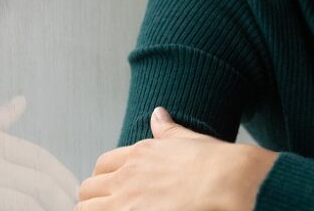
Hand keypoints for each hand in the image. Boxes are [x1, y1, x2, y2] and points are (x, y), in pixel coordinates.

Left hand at [78, 107, 278, 210]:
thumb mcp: (187, 139)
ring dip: (94, 210)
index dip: (105, 177)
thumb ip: (167, 130)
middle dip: (95, 197)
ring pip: (86, 208)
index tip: (113, 186)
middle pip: (89, 188)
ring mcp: (126, 202)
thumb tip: (158, 113)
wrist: (227, 182)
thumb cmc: (214, 163)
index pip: (103, 165)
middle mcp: (127, 177)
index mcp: (138, 154)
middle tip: (109, 206)